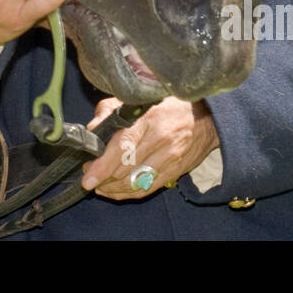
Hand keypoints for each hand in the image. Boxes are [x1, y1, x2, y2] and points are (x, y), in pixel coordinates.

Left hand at [79, 97, 218, 199]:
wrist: (205, 117)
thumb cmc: (165, 104)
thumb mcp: (137, 99)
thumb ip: (110, 111)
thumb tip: (92, 131)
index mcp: (149, 119)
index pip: (122, 147)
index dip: (102, 166)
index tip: (87, 177)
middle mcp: (161, 141)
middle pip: (125, 169)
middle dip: (102, 177)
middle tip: (89, 174)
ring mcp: (170, 159)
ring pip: (135, 183)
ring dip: (112, 188)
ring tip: (99, 185)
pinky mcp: (175, 172)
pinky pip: (147, 189)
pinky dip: (128, 193)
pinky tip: (115, 190)